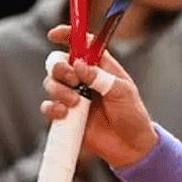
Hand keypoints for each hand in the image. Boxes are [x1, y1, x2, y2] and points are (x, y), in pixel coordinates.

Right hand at [42, 26, 159, 168]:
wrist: (131, 146)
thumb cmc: (132, 115)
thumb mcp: (123, 92)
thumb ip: (101, 77)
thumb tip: (80, 65)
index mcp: (101, 66)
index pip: (82, 44)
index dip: (68, 35)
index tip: (54, 34)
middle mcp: (84, 79)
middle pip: (59, 62)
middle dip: (60, 68)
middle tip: (73, 79)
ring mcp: (74, 97)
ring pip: (51, 83)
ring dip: (59, 90)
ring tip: (75, 102)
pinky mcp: (67, 115)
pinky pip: (48, 107)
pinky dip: (52, 108)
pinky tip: (65, 114)